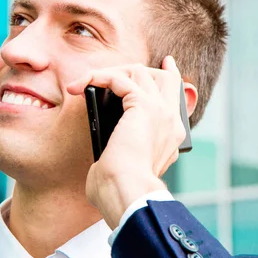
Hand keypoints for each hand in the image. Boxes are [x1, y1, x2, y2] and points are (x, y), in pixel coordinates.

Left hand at [67, 56, 187, 228]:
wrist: (126, 192)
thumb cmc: (120, 189)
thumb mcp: (127, 166)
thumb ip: (125, 151)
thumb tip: (108, 147)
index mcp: (171, 137)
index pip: (177, 98)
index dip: (170, 78)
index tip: (167, 65)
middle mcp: (170, 121)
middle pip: (163, 78)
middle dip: (137, 69)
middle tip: (107, 72)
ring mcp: (160, 111)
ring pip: (139, 72)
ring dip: (110, 73)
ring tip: (85, 83)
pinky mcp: (142, 105)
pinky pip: (119, 78)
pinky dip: (98, 77)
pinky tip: (80, 85)